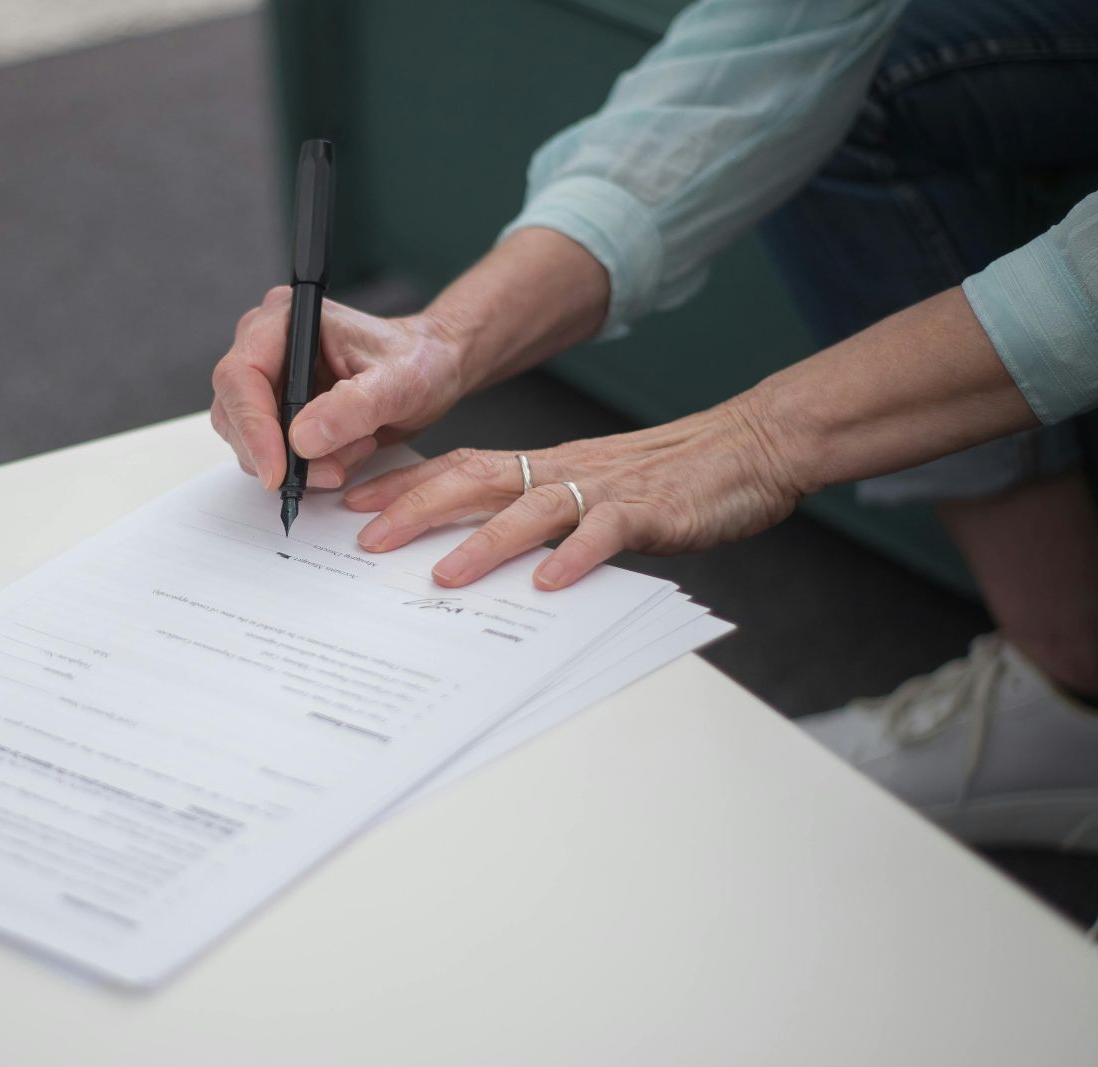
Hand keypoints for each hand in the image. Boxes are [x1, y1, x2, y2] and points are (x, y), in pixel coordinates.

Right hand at [209, 288, 468, 489]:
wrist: (432, 369)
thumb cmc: (417, 360)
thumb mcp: (398, 383)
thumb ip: (353, 407)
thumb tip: (302, 440)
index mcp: (285, 319)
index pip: (240, 375)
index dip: (253, 427)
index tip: (278, 470)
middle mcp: (266, 346)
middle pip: (234, 412)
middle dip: (277, 453)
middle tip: (331, 471)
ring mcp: (268, 380)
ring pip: (249, 439)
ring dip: (298, 464)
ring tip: (355, 448)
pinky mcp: (277, 410)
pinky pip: (271, 452)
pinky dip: (306, 467)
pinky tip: (346, 452)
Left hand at [342, 398, 803, 589]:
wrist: (746, 450)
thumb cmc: (664, 478)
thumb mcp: (586, 491)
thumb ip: (534, 512)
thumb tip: (469, 548)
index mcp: (542, 467)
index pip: (459, 467)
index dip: (403, 482)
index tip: (351, 500)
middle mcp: (562, 473)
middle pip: (476, 481)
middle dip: (415, 508)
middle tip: (366, 538)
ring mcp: (604, 492)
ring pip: (531, 510)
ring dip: (483, 543)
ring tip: (442, 576)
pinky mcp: (648, 514)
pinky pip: (606, 535)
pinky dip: (576, 558)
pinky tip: (550, 585)